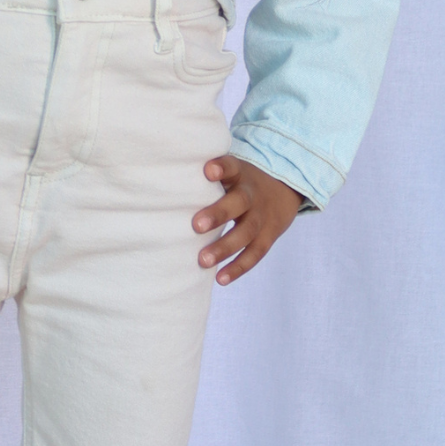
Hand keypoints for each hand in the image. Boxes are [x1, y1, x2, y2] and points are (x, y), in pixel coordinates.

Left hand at [192, 157, 302, 284]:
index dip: (222, 168)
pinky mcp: (268, 236)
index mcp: (240, 174)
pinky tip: (220, 278)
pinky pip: (255, 253)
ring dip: (224, 247)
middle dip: (219, 214)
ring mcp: (262, 217)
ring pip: (246, 232)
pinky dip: (238, 267)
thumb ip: (205, 178)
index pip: (232, 167)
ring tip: (203, 261)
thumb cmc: (240, 182)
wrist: (285, 188)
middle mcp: (252, 195)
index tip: (208, 170)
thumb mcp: (231, 172)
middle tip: (196, 226)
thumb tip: (160, 182)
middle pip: (239, 202)